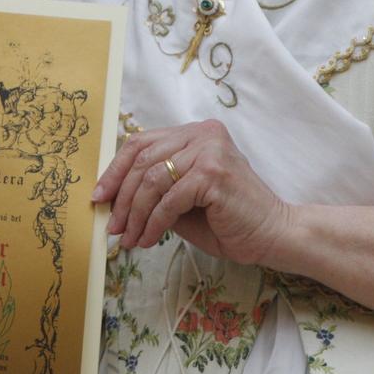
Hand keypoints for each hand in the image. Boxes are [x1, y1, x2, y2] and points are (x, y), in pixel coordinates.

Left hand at [94, 120, 292, 264]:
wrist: (273, 235)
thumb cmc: (229, 220)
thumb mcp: (183, 200)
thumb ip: (155, 190)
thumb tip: (112, 200)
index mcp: (195, 133)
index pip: (142, 142)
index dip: (115, 170)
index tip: (100, 197)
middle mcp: (202, 134)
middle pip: (143, 159)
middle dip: (122, 197)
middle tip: (113, 227)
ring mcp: (209, 150)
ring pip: (152, 180)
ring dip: (135, 215)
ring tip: (129, 238)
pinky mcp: (213, 173)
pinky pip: (169, 200)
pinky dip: (153, 223)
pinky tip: (148, 240)